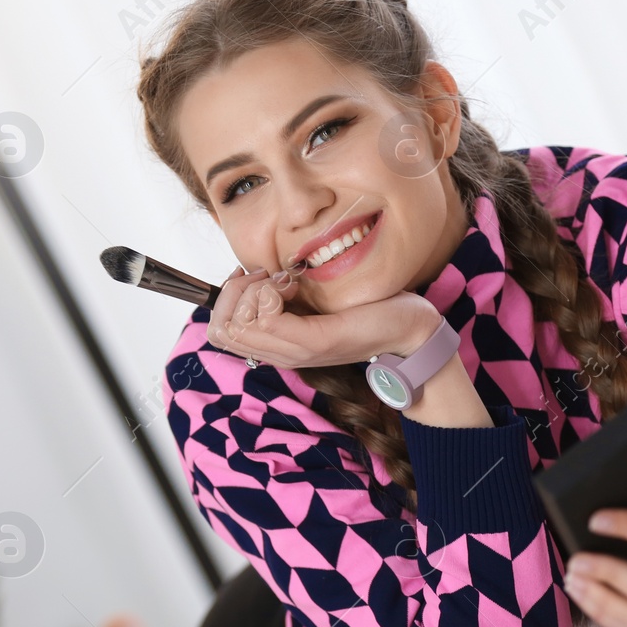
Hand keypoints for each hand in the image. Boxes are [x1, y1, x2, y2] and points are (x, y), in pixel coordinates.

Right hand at [204, 265, 440, 368]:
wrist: (408, 328)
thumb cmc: (365, 308)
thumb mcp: (314, 298)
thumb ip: (283, 294)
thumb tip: (252, 272)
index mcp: (277, 346)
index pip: (218, 332)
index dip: (226, 297)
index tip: (258, 277)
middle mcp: (281, 354)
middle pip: (221, 329)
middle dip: (235, 291)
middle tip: (268, 277)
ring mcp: (296, 351)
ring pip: (238, 324)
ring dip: (253, 290)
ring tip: (283, 280)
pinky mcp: (315, 341)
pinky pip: (268, 319)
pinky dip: (271, 293)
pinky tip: (294, 284)